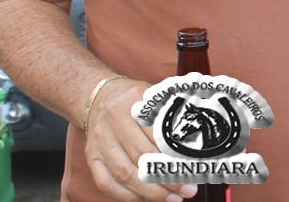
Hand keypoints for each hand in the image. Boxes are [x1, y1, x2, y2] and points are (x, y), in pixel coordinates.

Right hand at [83, 78, 198, 201]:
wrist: (99, 97)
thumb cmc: (134, 100)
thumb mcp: (153, 97)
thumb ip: (172, 115)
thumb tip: (198, 144)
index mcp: (134, 102)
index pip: (158, 134)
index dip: (176, 154)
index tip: (193, 168)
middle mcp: (114, 121)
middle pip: (141, 156)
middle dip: (166, 178)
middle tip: (187, 189)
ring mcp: (100, 141)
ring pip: (124, 174)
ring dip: (149, 192)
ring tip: (172, 198)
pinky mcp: (91, 157)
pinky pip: (106, 183)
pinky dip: (127, 196)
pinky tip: (145, 199)